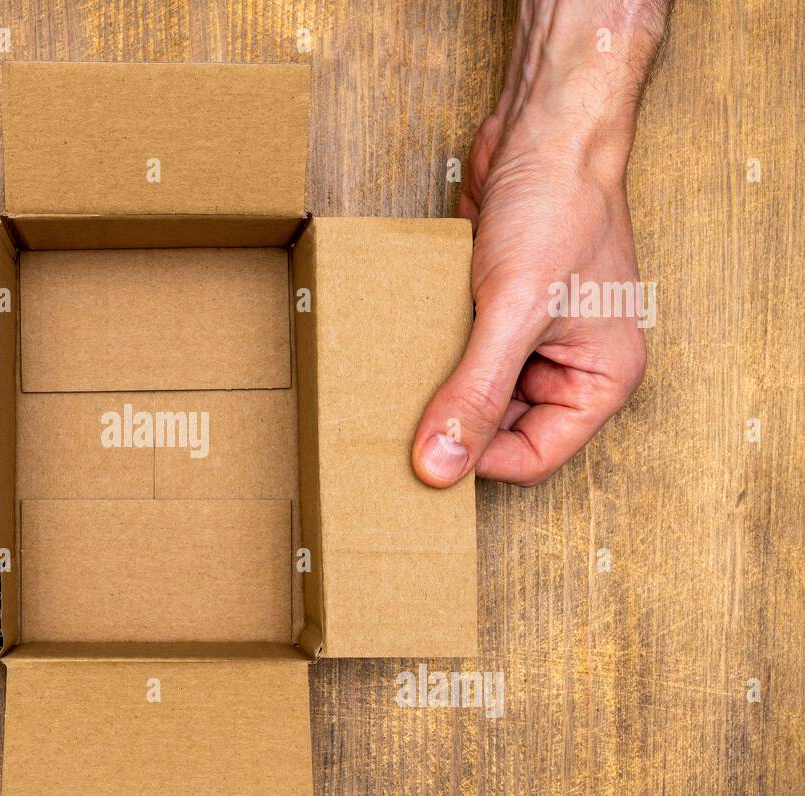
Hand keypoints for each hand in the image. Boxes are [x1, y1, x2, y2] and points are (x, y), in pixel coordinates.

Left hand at [413, 0, 667, 487]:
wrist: (545, 130)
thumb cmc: (559, 207)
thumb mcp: (514, 309)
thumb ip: (477, 391)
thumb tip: (440, 468)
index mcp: (599, 380)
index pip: (533, 457)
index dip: (478, 462)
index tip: (423, 453)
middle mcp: (568, 367)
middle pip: (499, 432)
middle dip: (453, 426)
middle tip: (395, 427)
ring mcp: (530, 341)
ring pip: (473, 395)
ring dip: (436, 391)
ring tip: (394, 386)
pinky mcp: (495, 313)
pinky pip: (456, 356)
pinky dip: (429, 355)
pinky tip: (399, 349)